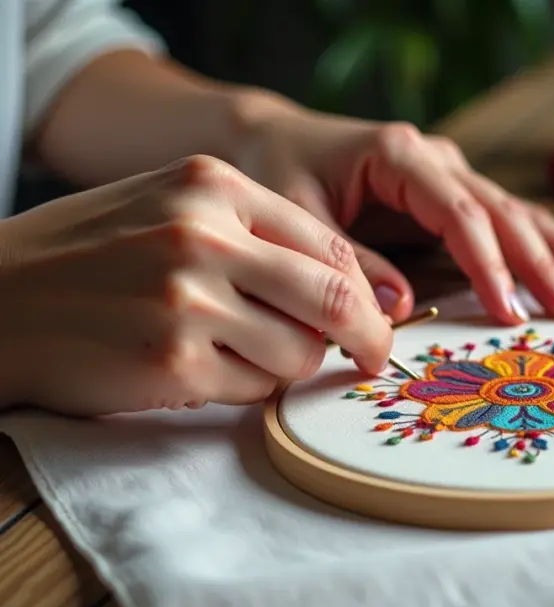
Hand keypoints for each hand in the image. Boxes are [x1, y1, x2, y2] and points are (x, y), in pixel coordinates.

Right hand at [0, 155, 392, 415]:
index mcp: (213, 186)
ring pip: (299, 353)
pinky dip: (248, 387)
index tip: (378, 320)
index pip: (331, 246)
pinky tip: (203, 369)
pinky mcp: (172, 363)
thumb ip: (255, 232)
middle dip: (368, 338)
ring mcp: (187, 301)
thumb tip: (351, 287)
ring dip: (290, 364)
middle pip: (333, 299)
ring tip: (240, 352)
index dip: (367, 293)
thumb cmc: (92, 255)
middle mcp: (204, 237)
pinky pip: (256, 389)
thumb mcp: (171, 206)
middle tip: (374, 358)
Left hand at [230, 96, 553, 324]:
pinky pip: (504, 221)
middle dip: (546, 263)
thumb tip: (402, 310)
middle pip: (503, 213)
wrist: (266, 139)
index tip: (509, 313)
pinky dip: (545, 244)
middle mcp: (434, 158)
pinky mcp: (449, 193)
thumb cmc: (274, 171)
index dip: (489, 266)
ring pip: (516, 213)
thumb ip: (349, 262)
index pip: (460, 214)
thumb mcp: (296, 217)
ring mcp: (448, 172)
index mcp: (399, 154)